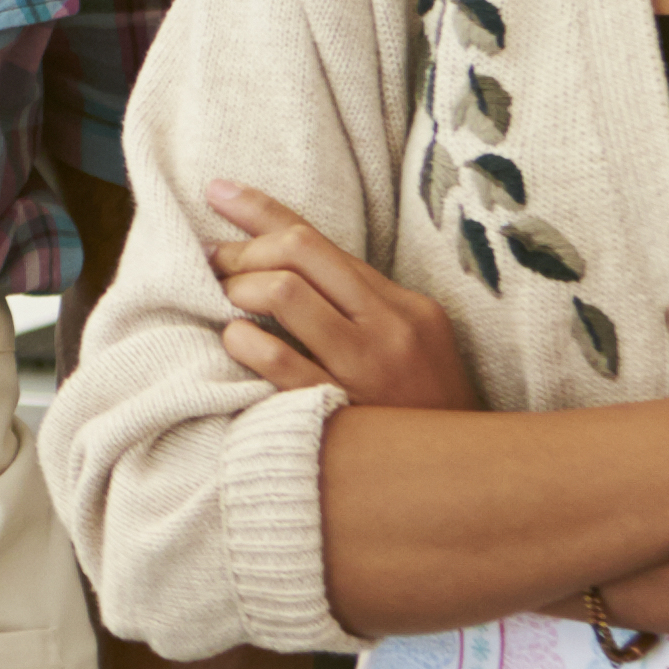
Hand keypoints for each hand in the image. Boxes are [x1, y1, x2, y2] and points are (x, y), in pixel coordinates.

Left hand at [202, 181, 479, 414]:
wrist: (458, 477)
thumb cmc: (420, 408)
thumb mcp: (411, 342)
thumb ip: (359, 304)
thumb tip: (284, 263)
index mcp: (404, 304)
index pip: (319, 240)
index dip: (260, 210)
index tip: (217, 190)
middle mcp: (388, 328)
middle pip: (298, 255)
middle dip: (241, 250)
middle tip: (210, 261)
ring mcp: (365, 369)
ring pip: (285, 295)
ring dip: (238, 289)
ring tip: (221, 302)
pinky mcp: (341, 410)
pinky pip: (280, 363)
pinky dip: (244, 342)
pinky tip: (232, 340)